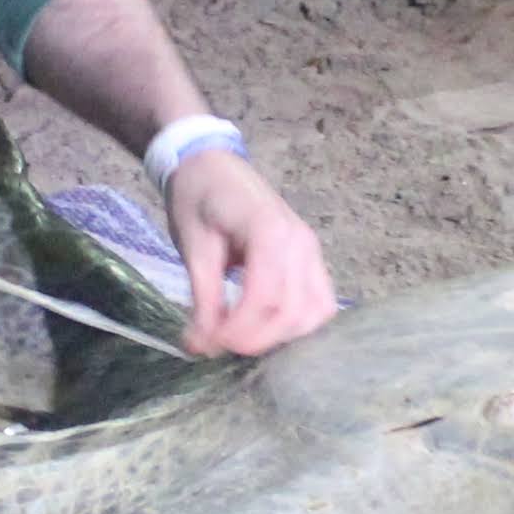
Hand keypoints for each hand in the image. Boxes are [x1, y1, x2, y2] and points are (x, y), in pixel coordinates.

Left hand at [162, 149, 334, 355]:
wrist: (209, 165)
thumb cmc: (197, 199)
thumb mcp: (194, 248)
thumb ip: (204, 298)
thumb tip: (201, 347)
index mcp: (270, 231)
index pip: (267, 297)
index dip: (240, 330)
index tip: (210, 345)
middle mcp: (301, 243)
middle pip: (294, 311)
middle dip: (258, 340)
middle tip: (221, 347)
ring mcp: (312, 251)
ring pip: (316, 312)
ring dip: (282, 337)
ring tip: (243, 341)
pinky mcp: (311, 260)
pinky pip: (319, 302)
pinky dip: (298, 325)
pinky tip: (267, 331)